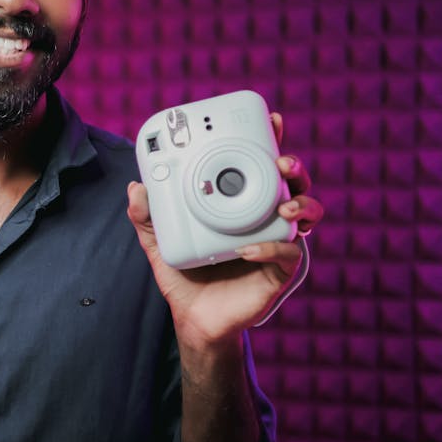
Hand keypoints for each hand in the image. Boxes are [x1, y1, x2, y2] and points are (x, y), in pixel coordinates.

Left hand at [126, 112, 324, 348]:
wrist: (195, 319)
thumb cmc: (183, 275)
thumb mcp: (159, 241)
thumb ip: (146, 216)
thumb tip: (136, 188)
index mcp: (241, 203)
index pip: (260, 166)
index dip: (271, 141)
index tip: (272, 121)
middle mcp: (265, 218)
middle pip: (294, 184)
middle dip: (294, 168)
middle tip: (282, 162)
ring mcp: (276, 242)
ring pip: (306, 215)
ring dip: (301, 204)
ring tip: (283, 206)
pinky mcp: (278, 272)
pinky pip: (288, 255)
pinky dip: (271, 248)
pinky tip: (249, 249)